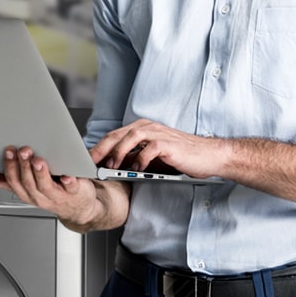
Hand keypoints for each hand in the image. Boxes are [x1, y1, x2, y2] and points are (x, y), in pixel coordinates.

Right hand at [0, 146, 115, 228]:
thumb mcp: (24, 185)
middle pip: (27, 182)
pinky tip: (67, 175)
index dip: (8, 167)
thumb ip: (3, 177)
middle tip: (22, 150)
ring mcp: (57, 195)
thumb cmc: (51, 191)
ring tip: (38, 159)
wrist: (80, 208)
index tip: (7, 151)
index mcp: (26, 191)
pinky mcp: (75, 192)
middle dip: (23, 166)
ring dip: (40, 172)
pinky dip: (69, 182)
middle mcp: (39, 195)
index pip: (12, 181)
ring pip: (44, 186)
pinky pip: (71, 188)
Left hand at [91, 120, 220, 178]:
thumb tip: (114, 166)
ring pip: (132, 136)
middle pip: (120, 133)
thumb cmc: (181, 156)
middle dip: (103, 147)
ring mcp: (159, 134)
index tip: (88, 159)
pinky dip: (141, 157)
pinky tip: (136, 168)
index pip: (116, 134)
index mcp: (143, 128)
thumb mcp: (153, 157)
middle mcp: (149, 127)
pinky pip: (151, 148)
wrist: (208, 156)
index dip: (100, 146)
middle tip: (91, 161)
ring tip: (110, 165)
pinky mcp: (169, 144)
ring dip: (119, 151)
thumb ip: (136, 156)